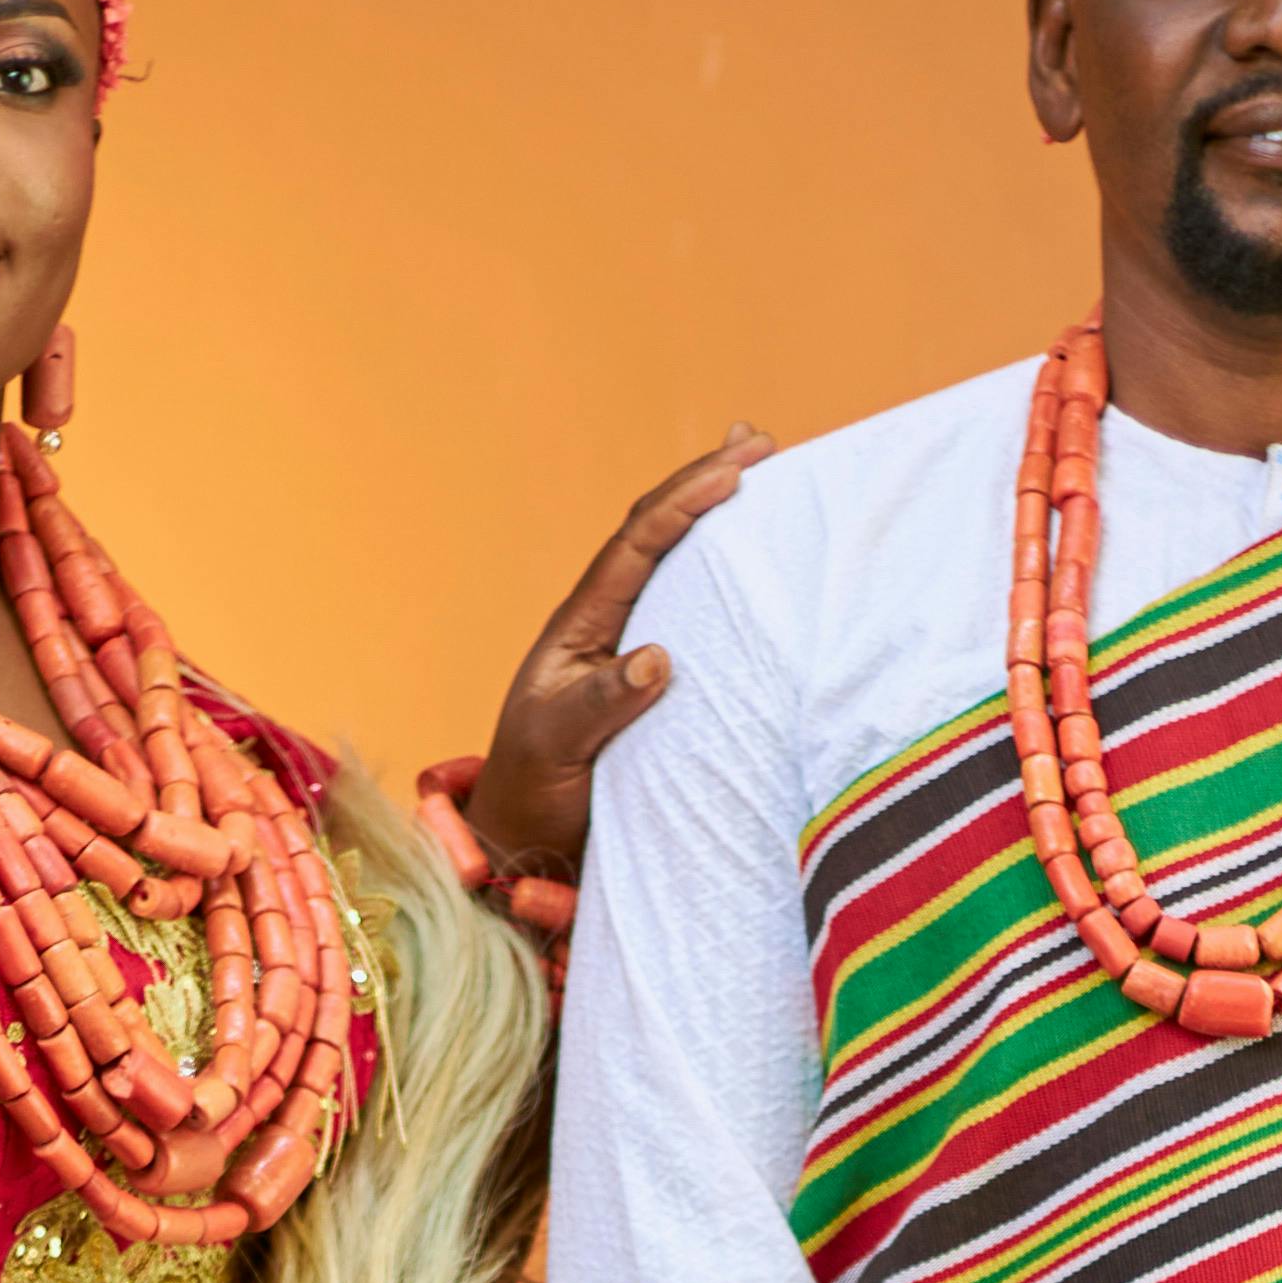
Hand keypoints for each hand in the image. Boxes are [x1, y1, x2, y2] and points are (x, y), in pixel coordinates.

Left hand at [456, 425, 771, 889]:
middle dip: (705, 484)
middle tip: (758, 442)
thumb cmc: (532, 791)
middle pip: (657, 536)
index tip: (734, 470)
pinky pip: (698, 618)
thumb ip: (600, 704)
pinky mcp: (658, 686)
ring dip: (717, 520)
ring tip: (757, 468)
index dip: (683, 503)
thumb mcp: (554, 746)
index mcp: (581, 627)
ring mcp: (632, 650)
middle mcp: (609, 626)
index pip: (635, 546)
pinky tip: (755, 564)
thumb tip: (657, 657)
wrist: (523, 840)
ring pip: (679, 569)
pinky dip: (728, 580)